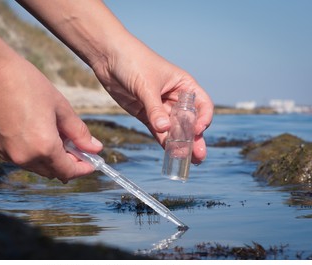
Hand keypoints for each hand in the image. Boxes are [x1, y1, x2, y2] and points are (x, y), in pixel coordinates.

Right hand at [0, 56, 102, 181]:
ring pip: (37, 166)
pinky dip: (35, 153)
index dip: (83, 169)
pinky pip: (23, 158)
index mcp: (44, 148)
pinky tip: (39, 135)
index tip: (92, 162)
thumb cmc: (27, 84)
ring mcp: (8, 155)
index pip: (68, 171)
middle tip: (78, 147)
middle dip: (69, 163)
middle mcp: (25, 157)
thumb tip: (96, 148)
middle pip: (53, 172)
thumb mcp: (61, 107)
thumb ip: (79, 132)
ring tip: (59, 136)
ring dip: (51, 159)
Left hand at [92, 38, 212, 163]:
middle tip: (198, 156)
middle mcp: (174, 97)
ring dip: (179, 144)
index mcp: (183, 84)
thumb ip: (155, 108)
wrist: (108, 56)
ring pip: (173, 129)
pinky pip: (157, 130)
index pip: (201, 104)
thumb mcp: (146, 85)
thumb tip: (164, 129)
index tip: (197, 130)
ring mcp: (160, 106)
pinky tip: (169, 153)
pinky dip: (163, 141)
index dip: (203, 119)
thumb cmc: (133, 61)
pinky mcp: (145, 113)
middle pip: (188, 121)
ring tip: (185, 160)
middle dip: (193, 138)